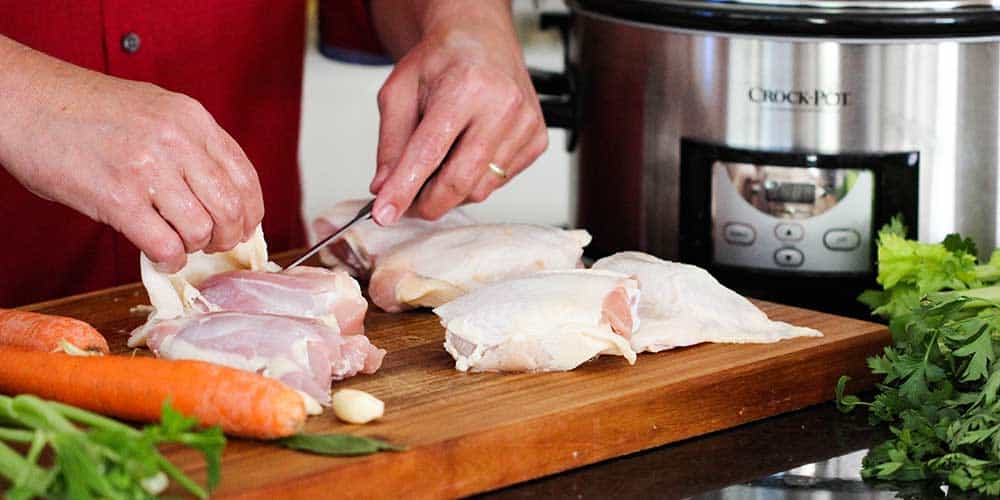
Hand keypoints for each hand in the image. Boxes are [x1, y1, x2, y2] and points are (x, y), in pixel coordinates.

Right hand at [0, 38, 263, 271]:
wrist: (25, 102)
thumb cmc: (85, 111)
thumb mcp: (155, 110)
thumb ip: (191, 144)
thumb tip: (221, 193)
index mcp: (192, 118)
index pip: (245, 176)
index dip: (250, 212)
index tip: (243, 227)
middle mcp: (177, 141)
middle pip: (231, 208)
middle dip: (229, 236)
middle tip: (213, 244)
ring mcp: (148, 169)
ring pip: (202, 230)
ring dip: (195, 248)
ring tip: (178, 244)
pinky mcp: (117, 198)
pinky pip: (165, 245)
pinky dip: (169, 260)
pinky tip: (160, 256)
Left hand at [368, 0, 547, 224]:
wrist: (482, 40)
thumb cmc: (443, 60)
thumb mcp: (400, 90)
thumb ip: (391, 141)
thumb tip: (384, 186)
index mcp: (467, 86)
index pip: (430, 151)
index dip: (405, 188)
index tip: (386, 213)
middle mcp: (503, 105)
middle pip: (460, 181)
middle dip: (427, 202)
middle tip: (406, 202)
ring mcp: (525, 125)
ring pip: (480, 189)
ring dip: (451, 191)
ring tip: (439, 163)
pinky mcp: (537, 140)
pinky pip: (499, 182)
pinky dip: (475, 179)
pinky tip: (467, 153)